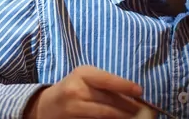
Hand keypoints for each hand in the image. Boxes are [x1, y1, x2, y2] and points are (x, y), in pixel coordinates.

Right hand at [25, 65, 144, 118]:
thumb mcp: (85, 78)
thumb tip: (133, 92)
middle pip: (108, 100)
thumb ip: (105, 82)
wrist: (46, 105)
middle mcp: (76, 90)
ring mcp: (73, 108)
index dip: (126, 86)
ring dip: (121, 116)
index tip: (140, 91)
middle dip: (128, 106)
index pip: (108, 80)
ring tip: (132, 116)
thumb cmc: (73, 88)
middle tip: (142, 109)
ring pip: (103, 114)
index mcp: (82, 74)